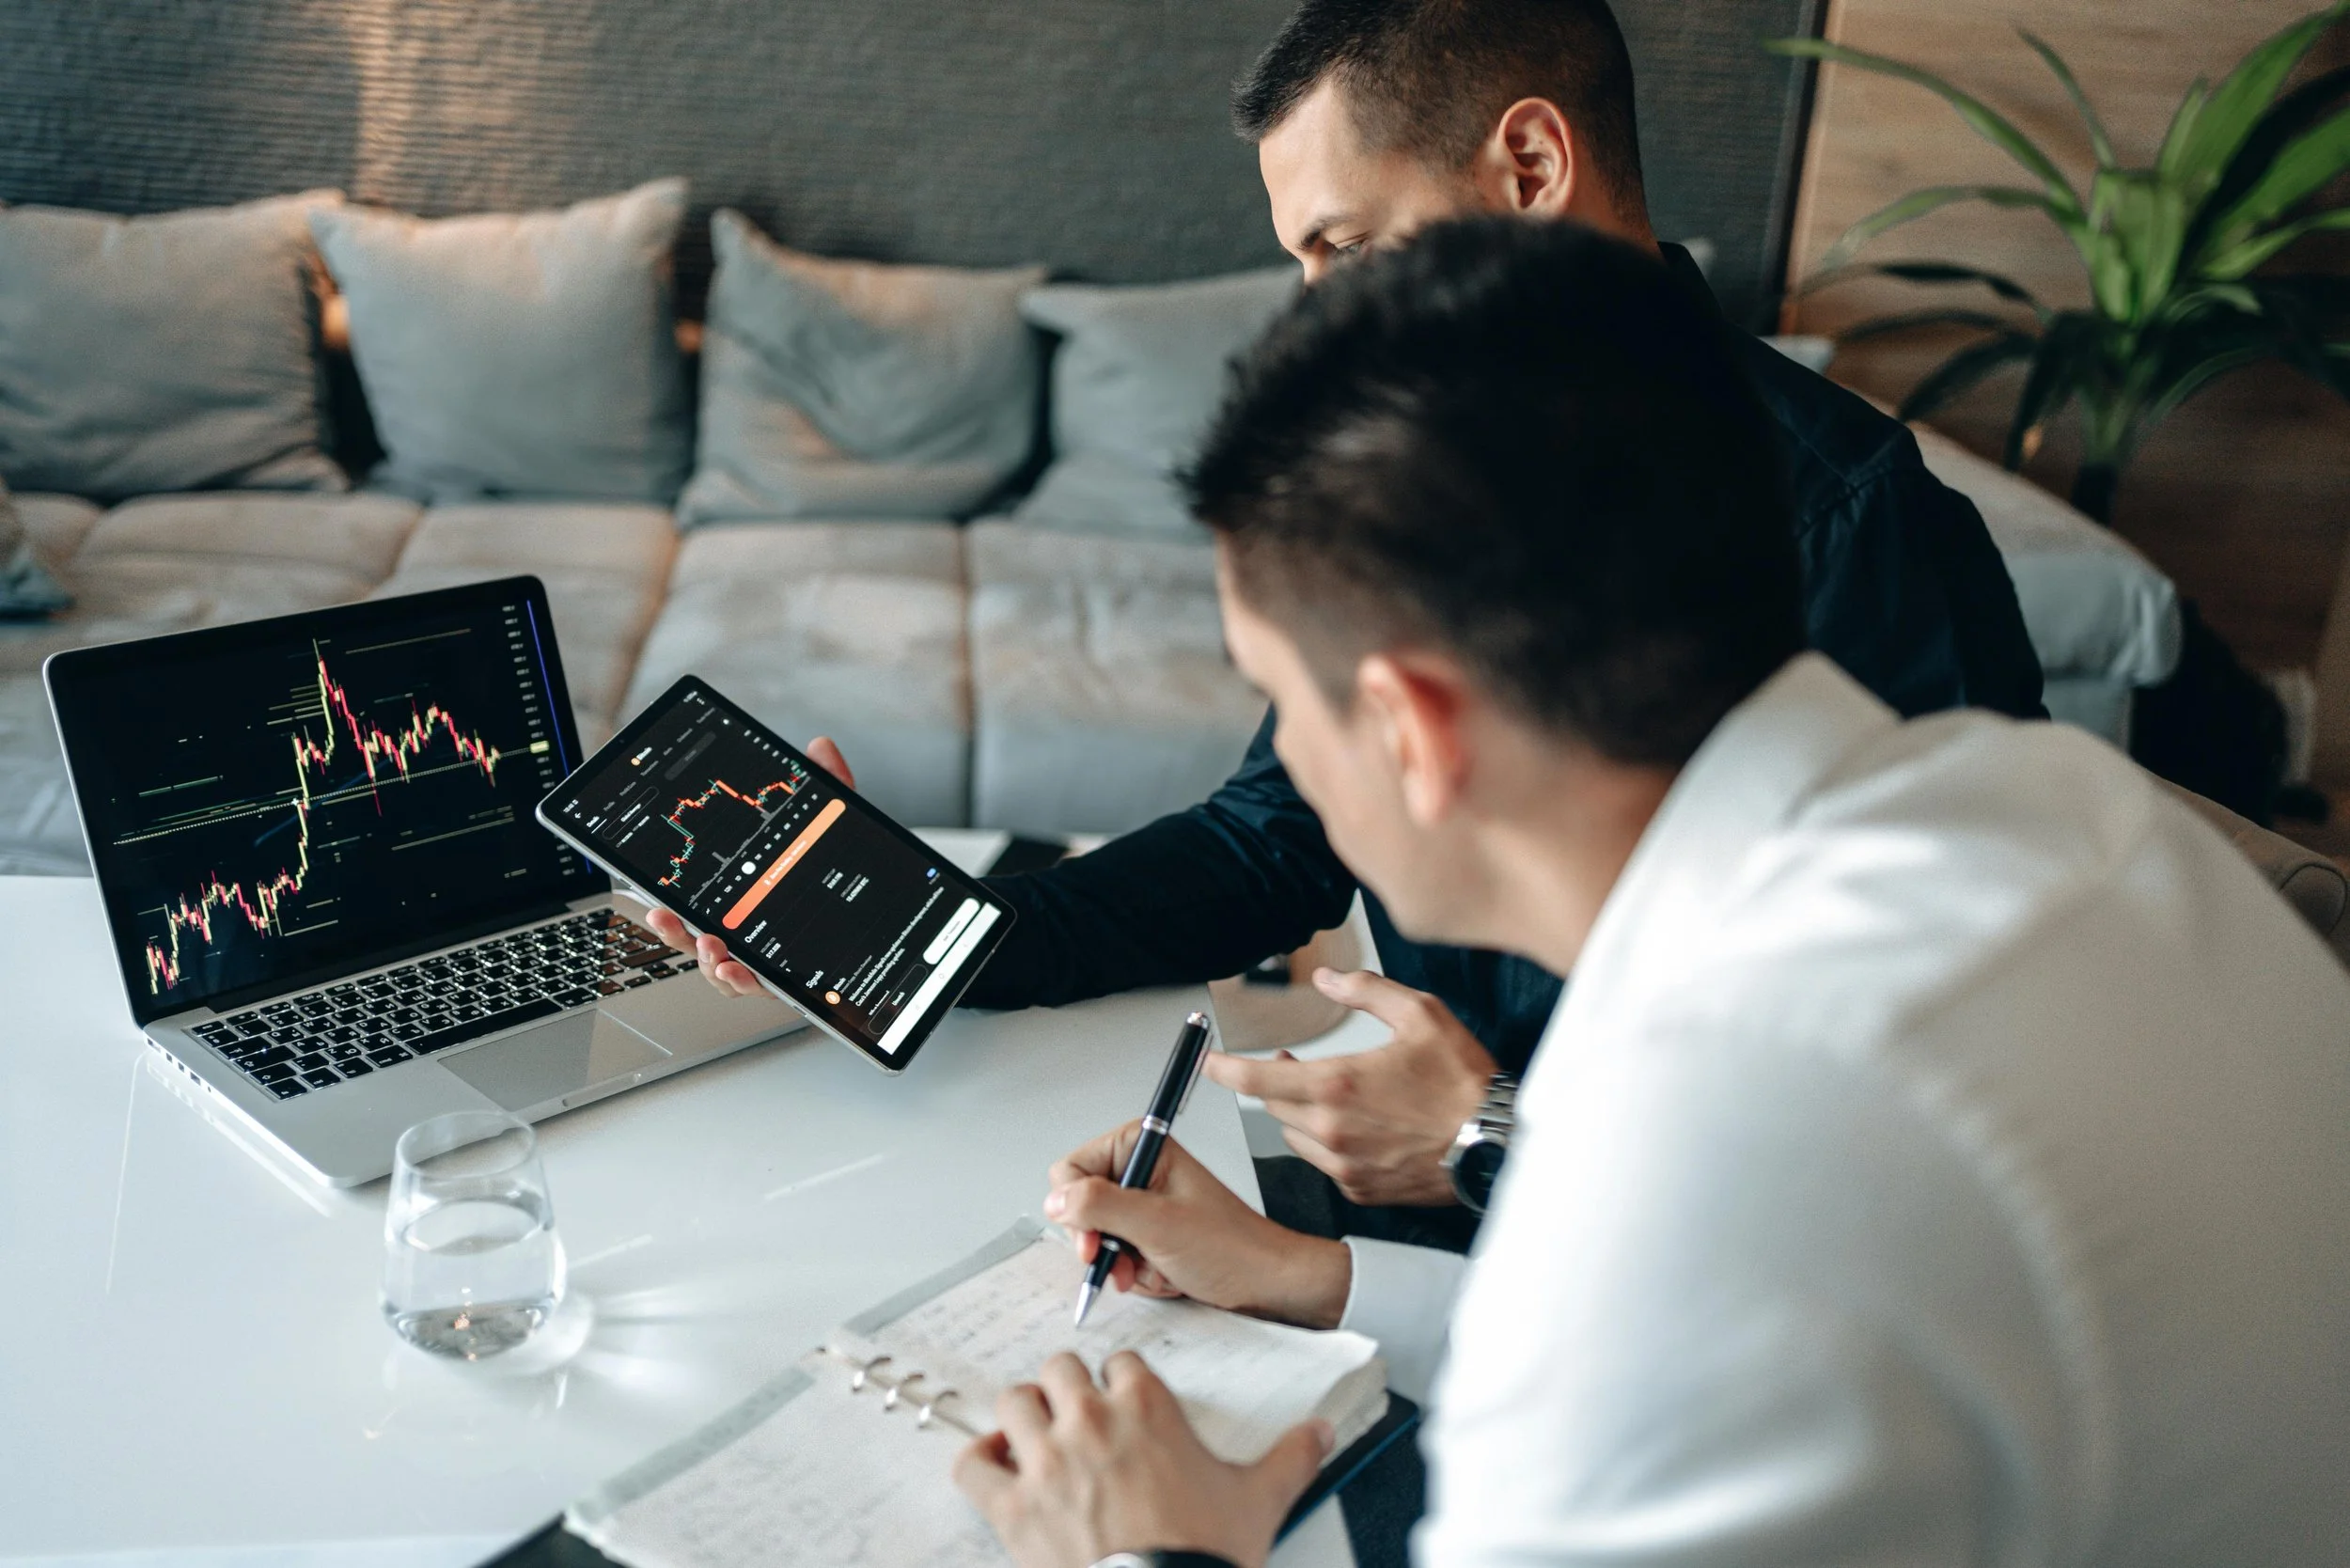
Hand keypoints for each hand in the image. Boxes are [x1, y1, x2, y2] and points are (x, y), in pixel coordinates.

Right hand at [636, 735, 855, 997]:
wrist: (897, 915)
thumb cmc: (848, 874)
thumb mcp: (837, 827)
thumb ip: (829, 788)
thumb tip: (819, 747)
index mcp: (747, 900)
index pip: (698, 904)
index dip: (671, 906)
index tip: (652, 899)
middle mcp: (752, 936)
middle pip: (700, 941)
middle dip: (678, 933)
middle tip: (665, 919)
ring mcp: (771, 962)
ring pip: (725, 972)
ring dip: (710, 963)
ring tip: (713, 952)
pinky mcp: (795, 982)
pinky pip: (765, 989)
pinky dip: (748, 982)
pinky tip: (743, 972)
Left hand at [954, 1349, 1331, 1567]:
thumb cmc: (1204, 1556)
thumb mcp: (1258, 1501)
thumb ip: (1290, 1458)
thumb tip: (1320, 1433)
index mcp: (1148, 1409)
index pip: (1121, 1362)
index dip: (1120, 1382)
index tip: (1123, 1401)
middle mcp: (1092, 1421)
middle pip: (1058, 1368)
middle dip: (1065, 1389)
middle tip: (1075, 1418)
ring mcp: (1047, 1461)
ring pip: (1013, 1402)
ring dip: (1022, 1418)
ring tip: (1034, 1439)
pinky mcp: (1014, 1507)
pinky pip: (973, 1465)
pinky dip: (979, 1464)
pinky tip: (995, 1471)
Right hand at [1045, 1126, 1350, 1328]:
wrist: (1266, 1283)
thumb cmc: (1231, 1247)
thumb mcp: (1156, 1225)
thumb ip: (1099, 1206)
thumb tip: (1055, 1199)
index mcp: (1142, 1146)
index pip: (1071, 1169)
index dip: (1075, 1209)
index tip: (1092, 1242)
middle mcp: (1140, 1168)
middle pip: (1079, 1205)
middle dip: (1103, 1243)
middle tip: (1125, 1262)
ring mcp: (1144, 1201)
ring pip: (1097, 1235)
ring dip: (1122, 1263)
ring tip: (1153, 1270)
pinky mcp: (1150, 1230)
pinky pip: (1117, 1254)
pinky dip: (1136, 1272)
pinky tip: (1164, 1274)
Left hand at [1204, 969, 1496, 1206]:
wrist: (1496, 1144)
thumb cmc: (1463, 1082)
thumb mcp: (1421, 1015)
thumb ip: (1367, 991)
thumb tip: (1327, 980)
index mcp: (1339, 1085)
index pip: (1258, 1080)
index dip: (1224, 1070)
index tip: (1207, 1063)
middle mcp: (1333, 1130)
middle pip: (1275, 1107)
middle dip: (1278, 1083)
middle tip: (1294, 1066)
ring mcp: (1346, 1166)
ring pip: (1297, 1136)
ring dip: (1302, 1115)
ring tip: (1332, 1097)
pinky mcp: (1361, 1190)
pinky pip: (1325, 1164)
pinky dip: (1330, 1144)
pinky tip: (1360, 1129)